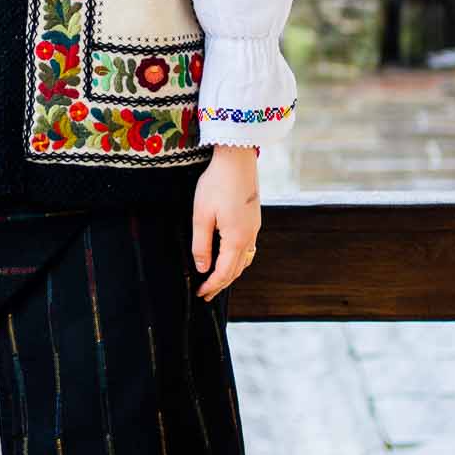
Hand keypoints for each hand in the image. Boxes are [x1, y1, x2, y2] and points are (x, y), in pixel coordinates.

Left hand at [191, 145, 260, 301]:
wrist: (237, 159)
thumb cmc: (217, 184)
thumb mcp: (201, 215)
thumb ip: (201, 245)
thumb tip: (202, 268)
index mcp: (236, 239)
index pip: (223, 272)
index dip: (211, 286)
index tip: (199, 294)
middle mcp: (250, 236)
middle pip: (236, 270)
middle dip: (221, 284)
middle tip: (206, 295)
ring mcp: (254, 228)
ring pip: (244, 260)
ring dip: (231, 273)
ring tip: (217, 281)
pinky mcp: (254, 219)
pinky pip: (248, 248)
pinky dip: (238, 260)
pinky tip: (230, 258)